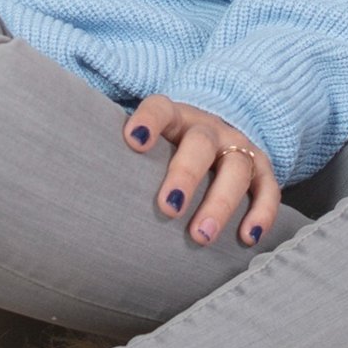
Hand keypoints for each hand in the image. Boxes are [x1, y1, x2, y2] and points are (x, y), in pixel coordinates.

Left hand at [122, 95, 281, 247]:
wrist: (216, 135)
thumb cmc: (167, 152)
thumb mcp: (150, 145)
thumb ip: (122, 158)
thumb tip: (78, 189)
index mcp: (174, 118)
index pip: (160, 108)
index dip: (148, 121)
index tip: (134, 140)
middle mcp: (209, 128)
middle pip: (200, 144)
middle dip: (185, 175)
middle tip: (168, 208)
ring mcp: (238, 146)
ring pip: (236, 168)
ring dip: (220, 202)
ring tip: (200, 236)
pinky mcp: (262, 169)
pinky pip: (268, 189)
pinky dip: (261, 214)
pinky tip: (246, 239)